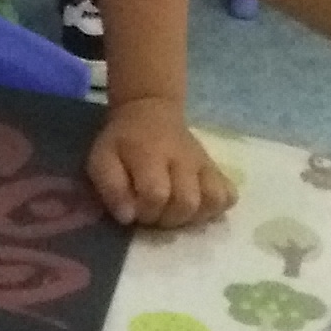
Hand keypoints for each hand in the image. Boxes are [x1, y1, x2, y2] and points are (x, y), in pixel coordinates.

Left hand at [88, 98, 234, 232]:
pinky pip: (228, 195)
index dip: (145, 211)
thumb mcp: (102, 158)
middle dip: (167, 218)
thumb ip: (110, 187)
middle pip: (187, 203)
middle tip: (153, 213)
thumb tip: (127, 217)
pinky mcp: (215, 169)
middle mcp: (183, 160)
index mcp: (151, 155)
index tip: (133, 210)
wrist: (150, 112)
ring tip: (174, 213)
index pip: (156, 194)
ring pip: (213, 200)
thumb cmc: (123, 141)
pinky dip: (215, 208)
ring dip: (192, 217)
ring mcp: (203, 164)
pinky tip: (196, 208)